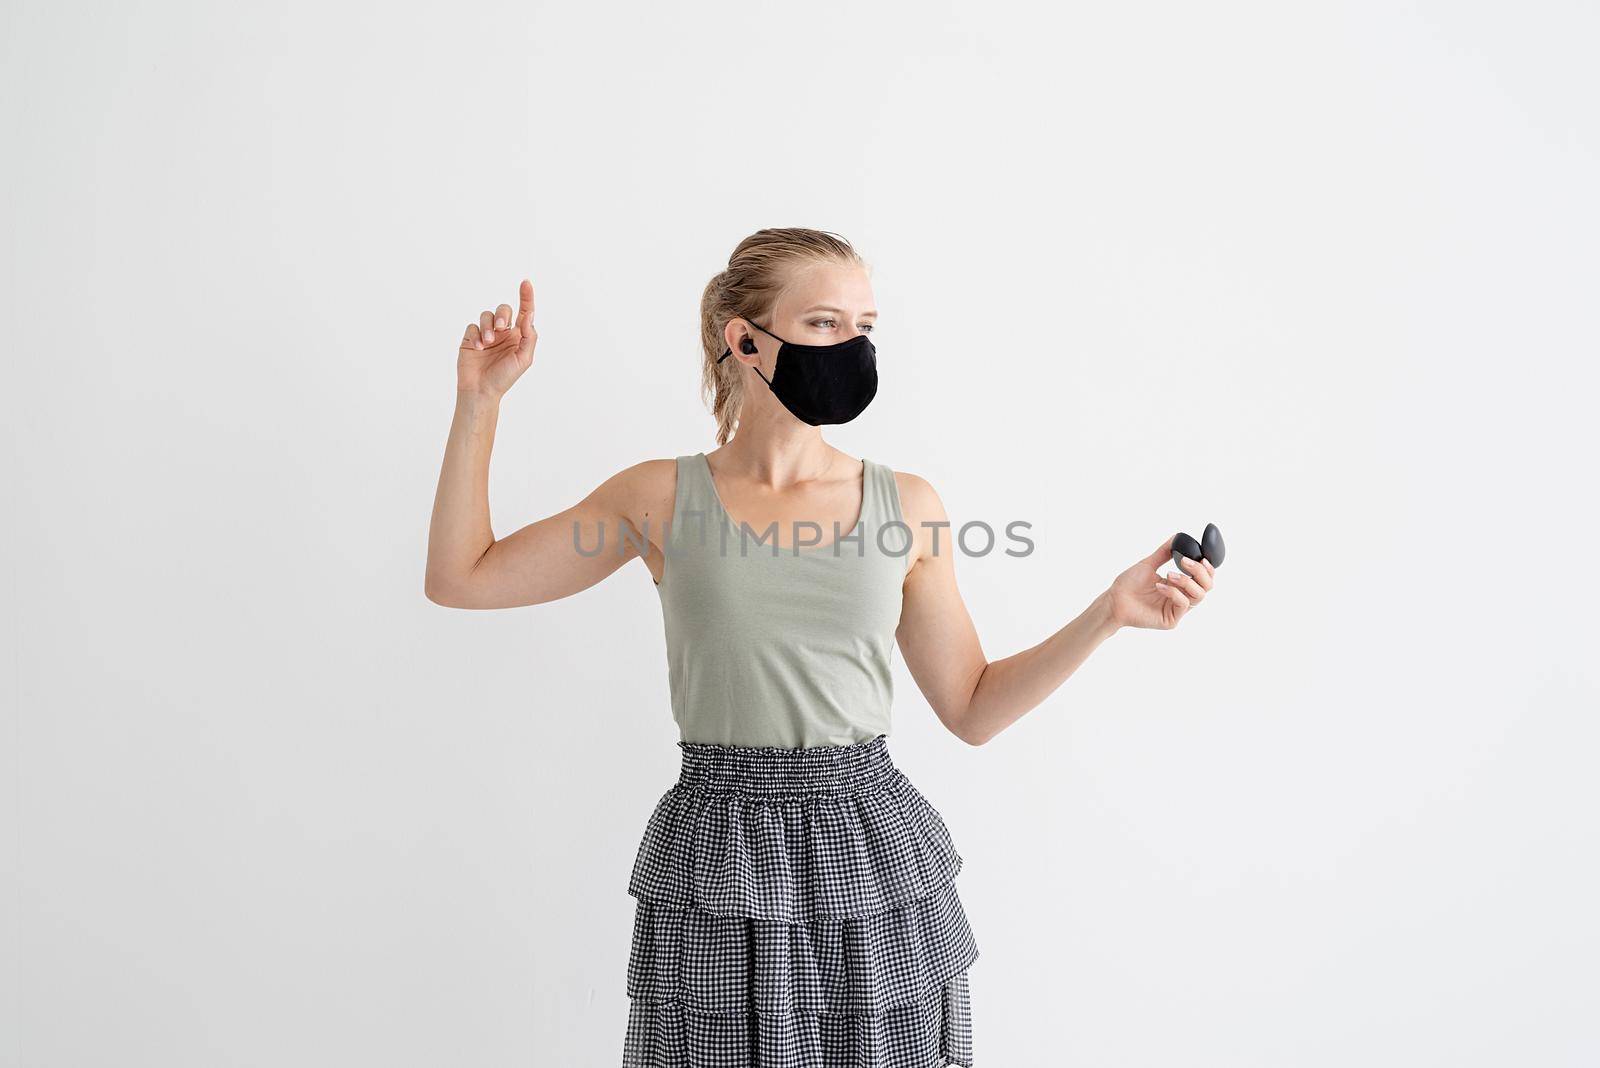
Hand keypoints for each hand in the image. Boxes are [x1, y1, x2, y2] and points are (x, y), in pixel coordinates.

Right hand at [458, 279, 537, 398]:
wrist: (481, 390)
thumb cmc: (505, 377)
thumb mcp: (524, 359)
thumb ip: (529, 336)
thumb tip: (530, 315)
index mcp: (518, 335)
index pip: (524, 312)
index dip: (526, 297)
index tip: (526, 283)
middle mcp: (503, 332)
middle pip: (504, 309)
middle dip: (502, 315)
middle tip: (501, 328)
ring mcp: (486, 334)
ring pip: (487, 315)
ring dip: (488, 326)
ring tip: (488, 342)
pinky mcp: (471, 338)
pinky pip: (472, 326)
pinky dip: (476, 334)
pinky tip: (478, 348)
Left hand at [1104, 536, 1216, 630]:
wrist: (1113, 600)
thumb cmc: (1128, 584)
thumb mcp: (1149, 564)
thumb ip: (1164, 552)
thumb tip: (1177, 536)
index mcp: (1179, 585)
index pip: (1204, 578)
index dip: (1207, 568)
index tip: (1202, 557)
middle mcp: (1181, 597)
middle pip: (1207, 586)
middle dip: (1200, 572)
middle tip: (1185, 562)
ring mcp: (1177, 609)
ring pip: (1199, 596)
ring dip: (1186, 581)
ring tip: (1168, 574)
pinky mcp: (1172, 620)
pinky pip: (1183, 604)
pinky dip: (1173, 592)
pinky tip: (1159, 586)